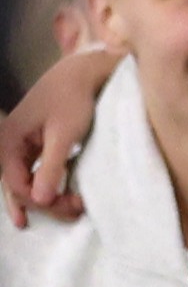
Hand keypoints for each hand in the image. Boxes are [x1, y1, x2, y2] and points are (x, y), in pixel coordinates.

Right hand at [0, 47, 120, 226]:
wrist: (81, 73)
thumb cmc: (73, 99)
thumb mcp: (65, 134)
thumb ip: (52, 166)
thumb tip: (40, 200)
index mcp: (9, 142)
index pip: (17, 185)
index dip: (42, 201)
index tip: (70, 206)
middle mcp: (8, 146)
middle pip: (19, 186)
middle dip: (45, 203)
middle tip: (75, 212)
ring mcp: (19, 146)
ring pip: (25, 181)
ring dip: (45, 198)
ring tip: (68, 212)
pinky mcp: (33, 145)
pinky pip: (31, 173)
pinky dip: (40, 188)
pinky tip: (42, 206)